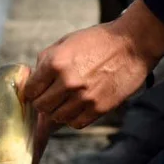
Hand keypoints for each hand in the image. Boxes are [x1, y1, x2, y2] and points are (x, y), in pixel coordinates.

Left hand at [22, 0, 163, 130]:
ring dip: (59, 111)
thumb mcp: (66, 42)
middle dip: (43, 102)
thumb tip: (32, 79)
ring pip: (57, 117)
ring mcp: (84, 97)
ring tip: (66, 100)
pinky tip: (78, 106)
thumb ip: (46, 61)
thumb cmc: (98, 41)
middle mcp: (68, 82)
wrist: (132, 44)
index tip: (37, 90)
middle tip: (51, 96)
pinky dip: (73, 117)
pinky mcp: (99, 108)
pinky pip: (76, 123)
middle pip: (41, 106)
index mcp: (56, 63)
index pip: (30, 90)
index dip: (32, 91)